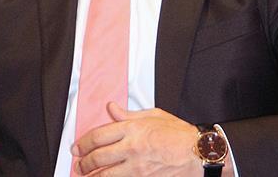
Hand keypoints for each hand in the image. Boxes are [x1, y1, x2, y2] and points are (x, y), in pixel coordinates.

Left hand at [71, 102, 201, 175]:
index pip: (98, 136)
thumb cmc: (180, 134)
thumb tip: (112, 108)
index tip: (77, 148)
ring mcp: (138, 168)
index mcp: (133, 129)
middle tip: (79, 164)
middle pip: (98, 157)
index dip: (83, 143)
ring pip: (106, 175)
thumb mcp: (154, 116)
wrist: (199, 153)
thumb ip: (129, 114)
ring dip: (92, 176)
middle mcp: (132, 148)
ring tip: (86, 176)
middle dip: (84, 162)